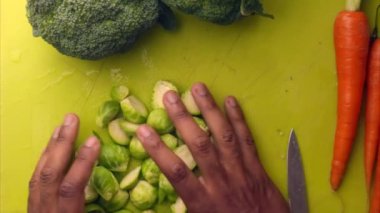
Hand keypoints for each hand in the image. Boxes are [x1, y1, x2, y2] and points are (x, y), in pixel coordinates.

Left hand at [28, 114, 99, 212]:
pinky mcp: (32, 205)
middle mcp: (47, 209)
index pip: (71, 186)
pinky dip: (43, 160)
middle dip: (61, 143)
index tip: (95, 140)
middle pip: (50, 173)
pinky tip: (51, 149)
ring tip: (62, 127)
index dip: (83, 162)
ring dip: (51, 147)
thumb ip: (99, 207)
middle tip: (72, 119)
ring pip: (39, 174)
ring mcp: (36, 206)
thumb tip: (114, 187)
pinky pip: (35, 179)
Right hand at [136, 83, 289, 212]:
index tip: (143, 130)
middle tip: (170, 96)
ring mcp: (241, 172)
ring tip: (199, 88)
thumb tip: (163, 197)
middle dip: (183, 118)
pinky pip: (247, 140)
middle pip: (199, 145)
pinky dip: (239, 119)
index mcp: (203, 201)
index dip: (158, 150)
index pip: (176, 172)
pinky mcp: (258, 169)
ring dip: (210, 109)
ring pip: (223, 136)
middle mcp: (220, 182)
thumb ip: (186, 205)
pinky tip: (231, 101)